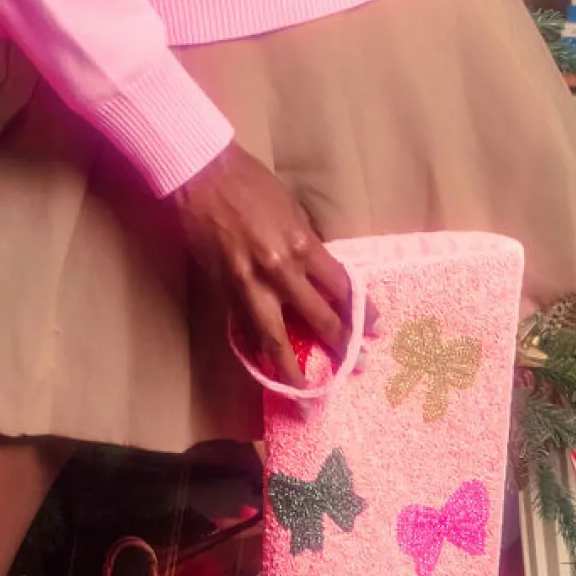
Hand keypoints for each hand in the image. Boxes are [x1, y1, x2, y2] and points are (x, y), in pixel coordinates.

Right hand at [171, 141, 352, 387]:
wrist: (203, 179)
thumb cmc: (251, 184)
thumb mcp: (292, 209)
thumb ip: (306, 244)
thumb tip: (320, 273)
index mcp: (301, 245)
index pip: (340, 287)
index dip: (359, 311)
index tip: (372, 328)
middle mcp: (280, 272)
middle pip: (317, 318)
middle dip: (340, 345)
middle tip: (356, 367)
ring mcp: (250, 287)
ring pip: (276, 339)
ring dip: (292, 370)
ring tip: (305, 395)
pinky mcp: (225, 292)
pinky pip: (245, 329)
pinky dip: (257, 349)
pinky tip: (265, 367)